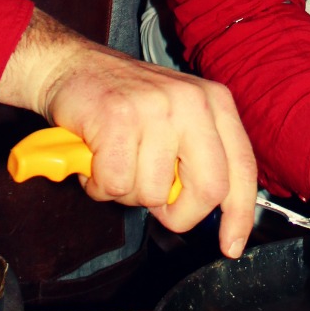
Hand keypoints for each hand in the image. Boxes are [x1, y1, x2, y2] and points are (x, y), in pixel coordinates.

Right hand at [0, 12, 257, 258]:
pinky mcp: (118, 118)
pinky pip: (115, 184)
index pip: (241, 169)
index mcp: (214, 102)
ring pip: (153, 193)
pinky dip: (98, 184)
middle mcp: (192, 102)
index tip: (230, 246)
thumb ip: (199, 156)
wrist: (68, 64)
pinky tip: (93, 159)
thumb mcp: (176, 117)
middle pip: (208, 190)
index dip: (239, 215)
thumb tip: (215, 212)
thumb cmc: (120, 101)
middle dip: (179, 215)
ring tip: (113, 162)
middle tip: (155, 206)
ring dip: (126, 193)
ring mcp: (155, 108)